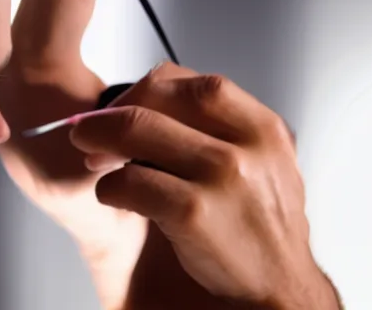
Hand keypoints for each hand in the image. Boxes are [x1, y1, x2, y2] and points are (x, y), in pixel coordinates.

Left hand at [70, 62, 341, 308]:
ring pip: (137, 130)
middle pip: (159, 95)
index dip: (146, 89)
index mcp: (260, 125)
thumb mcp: (262, 160)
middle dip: (114, 109)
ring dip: (100, 139)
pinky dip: (109, 185)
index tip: (126, 106)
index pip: (191, 82)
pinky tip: (111, 194)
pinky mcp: (194, 215)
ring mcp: (223, 176)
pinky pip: (131, 182)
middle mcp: (246, 143)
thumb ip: (220, 128)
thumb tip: (154, 108)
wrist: (282, 287)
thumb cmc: (263, 224)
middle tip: (90, 127)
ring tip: (92, 157)